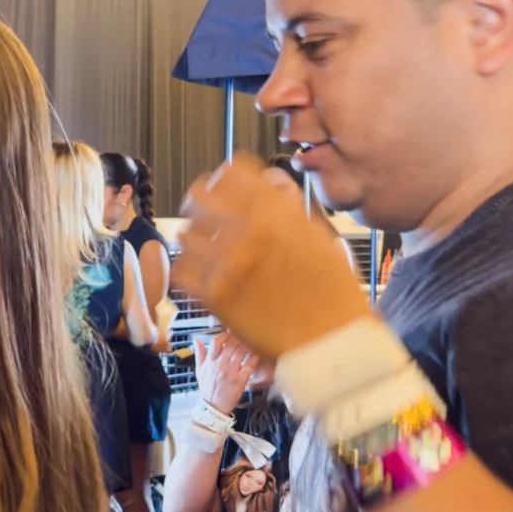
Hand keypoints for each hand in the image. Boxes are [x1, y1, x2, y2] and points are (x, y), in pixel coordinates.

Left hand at [176, 157, 371, 359]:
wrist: (330, 339)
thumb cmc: (331, 290)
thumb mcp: (317, 235)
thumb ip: (288, 205)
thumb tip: (269, 179)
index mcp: (276, 210)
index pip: (231, 172)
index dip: (226, 179)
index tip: (226, 188)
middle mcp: (248, 230)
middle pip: (198, 195)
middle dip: (201, 202)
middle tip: (207, 216)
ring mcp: (227, 262)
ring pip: (185, 233)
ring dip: (195, 238)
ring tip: (206, 249)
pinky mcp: (214, 295)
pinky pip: (181, 270)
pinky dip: (189, 269)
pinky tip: (203, 273)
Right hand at [193, 329, 260, 411]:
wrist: (213, 407)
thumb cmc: (207, 388)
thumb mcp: (199, 371)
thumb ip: (199, 355)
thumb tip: (197, 341)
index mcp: (210, 362)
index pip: (216, 343)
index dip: (224, 336)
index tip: (229, 334)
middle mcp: (220, 365)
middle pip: (231, 345)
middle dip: (238, 338)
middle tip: (244, 336)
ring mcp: (231, 372)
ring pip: (241, 352)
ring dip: (247, 346)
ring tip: (251, 343)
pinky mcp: (241, 380)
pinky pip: (250, 365)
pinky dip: (254, 358)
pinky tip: (257, 355)